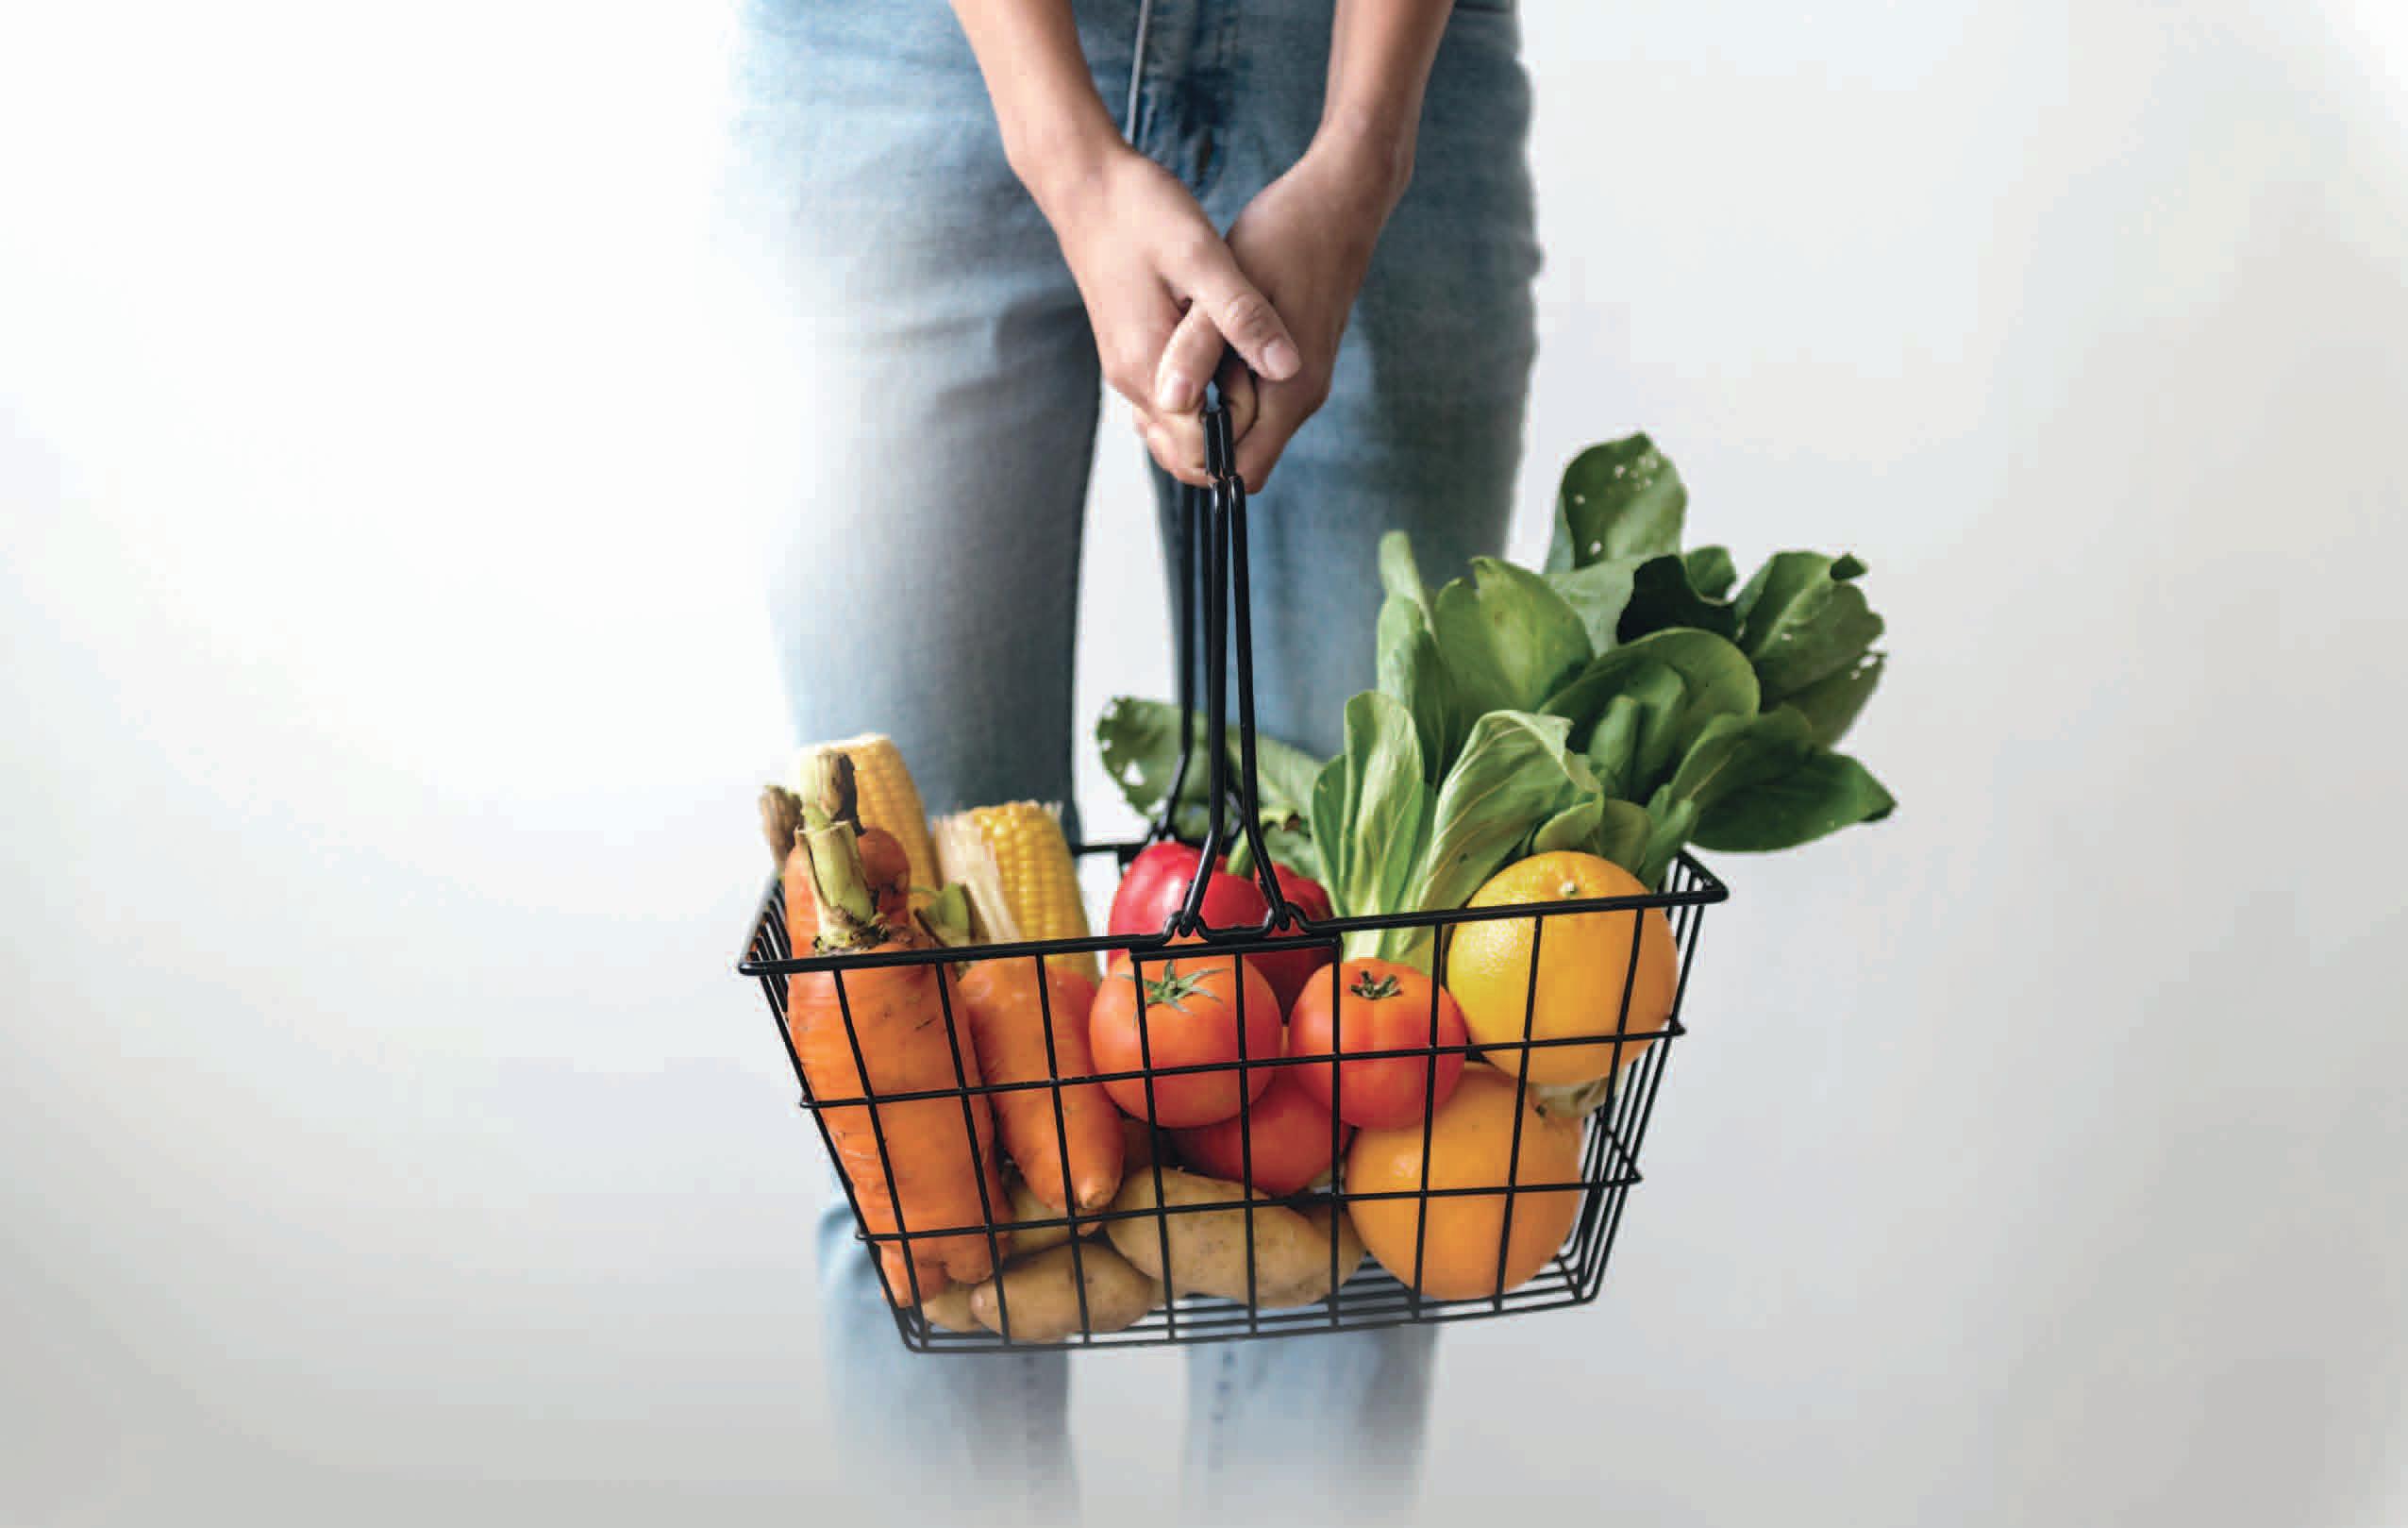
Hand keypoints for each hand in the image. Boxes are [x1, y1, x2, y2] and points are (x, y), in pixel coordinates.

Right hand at [1025, 142, 1300, 485]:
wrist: (1086, 185)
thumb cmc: (1142, 213)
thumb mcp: (1203, 256)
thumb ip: (1243, 316)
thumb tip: (1289, 369)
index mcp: (1149, 368)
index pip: (1198, 453)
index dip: (1243, 440)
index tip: (1275, 399)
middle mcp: (1132, 380)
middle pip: (1184, 455)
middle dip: (1232, 442)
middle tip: (1272, 392)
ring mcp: (1128, 369)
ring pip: (1175, 432)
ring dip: (1218, 422)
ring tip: (1255, 376)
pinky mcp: (1132, 352)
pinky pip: (1169, 402)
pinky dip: (1202, 400)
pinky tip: (1229, 362)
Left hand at [1155, 130, 1410, 489]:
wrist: (1340, 199)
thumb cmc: (1286, 234)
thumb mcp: (1230, 285)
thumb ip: (1200, 348)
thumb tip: (1171, 402)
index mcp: (1290, 392)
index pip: (1239, 473)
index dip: (1193, 458)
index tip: (1159, 414)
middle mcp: (1301, 398)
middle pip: (1237, 456)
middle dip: (1193, 433)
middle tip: (1159, 382)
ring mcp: (1300, 383)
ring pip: (1241, 426)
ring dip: (1204, 405)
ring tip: (1174, 359)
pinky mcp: (1292, 363)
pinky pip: (1248, 398)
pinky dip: (1217, 383)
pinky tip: (1194, 344)